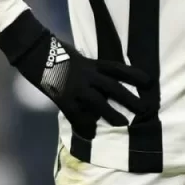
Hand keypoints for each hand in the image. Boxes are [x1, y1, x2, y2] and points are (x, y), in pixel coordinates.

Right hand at [0, 11, 149, 128]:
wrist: (34, 51)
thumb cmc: (55, 51)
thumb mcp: (77, 56)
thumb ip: (89, 68)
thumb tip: (100, 81)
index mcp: (91, 63)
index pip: (117, 69)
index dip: (134, 75)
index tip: (150, 82)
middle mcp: (87, 74)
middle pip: (113, 87)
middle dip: (130, 98)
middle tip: (146, 108)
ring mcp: (75, 87)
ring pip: (98, 102)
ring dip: (111, 114)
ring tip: (124, 123)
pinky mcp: (63, 98)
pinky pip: (76, 114)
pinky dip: (83, 125)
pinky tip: (91, 133)